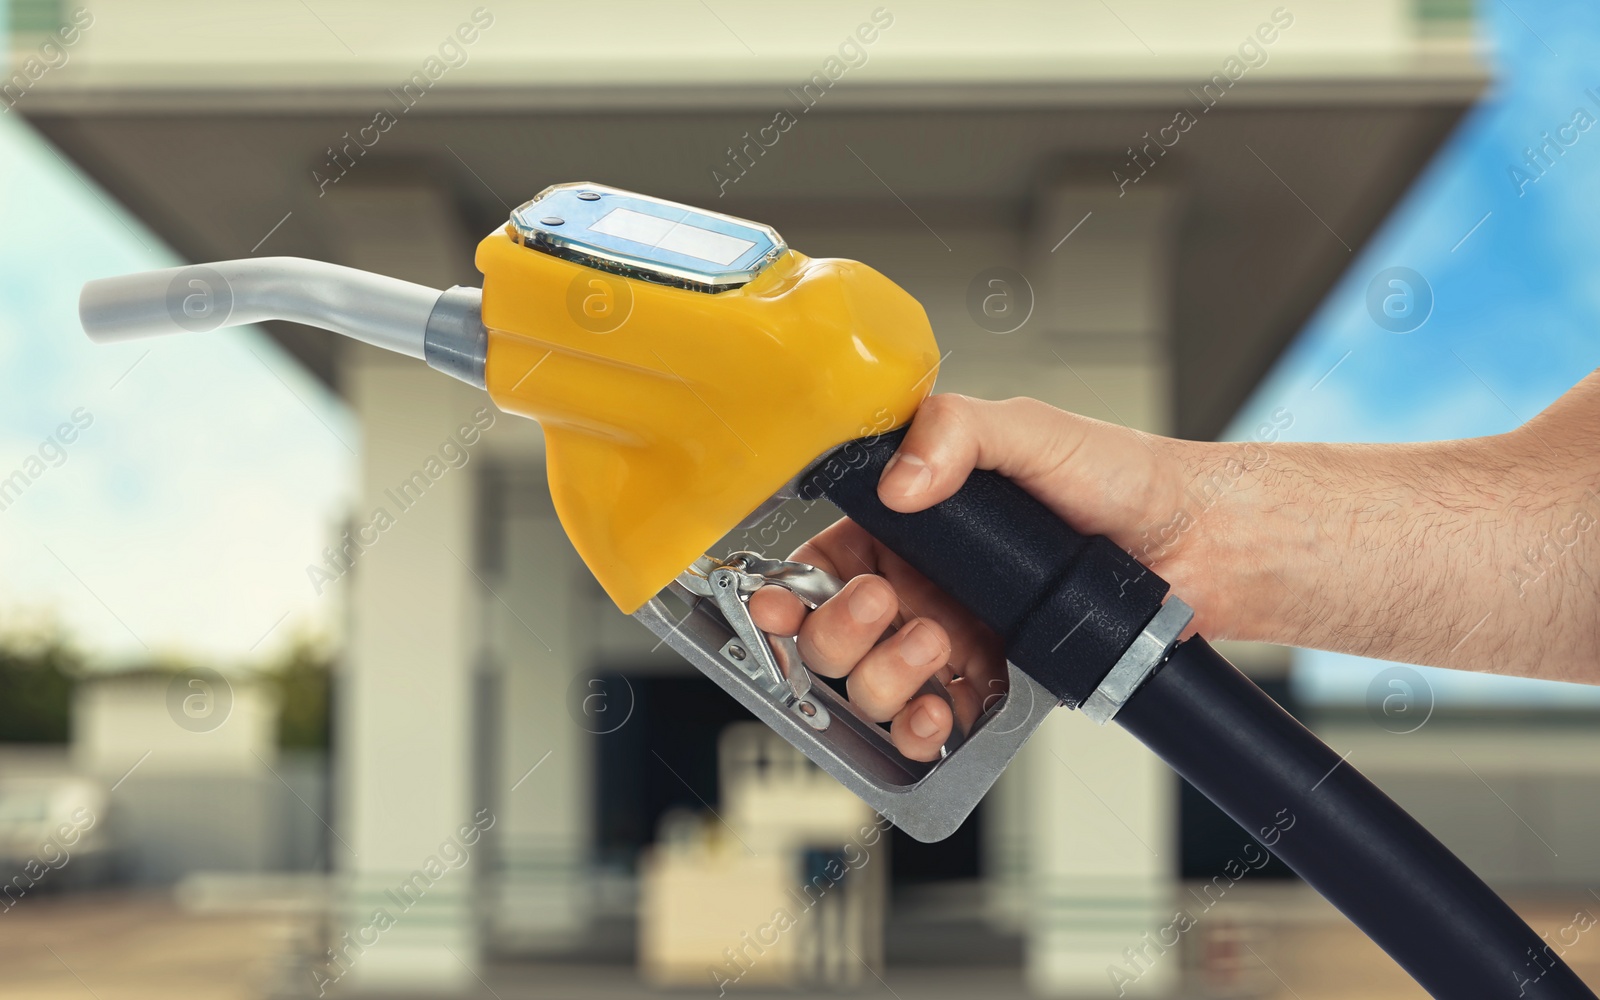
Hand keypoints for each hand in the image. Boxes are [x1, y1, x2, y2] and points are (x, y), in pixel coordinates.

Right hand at [748, 394, 1207, 760]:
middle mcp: (920, 586)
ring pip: (871, 688)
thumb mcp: (1028, 431)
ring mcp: (952, 640)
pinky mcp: (992, 686)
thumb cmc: (1117, 477)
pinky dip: (920, 730)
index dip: (787, 591)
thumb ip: (954, 432)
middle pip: (830, 637)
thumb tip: (900, 482)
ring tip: (938, 645)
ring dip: (886, 678)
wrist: (1195, 542)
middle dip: (842, 634)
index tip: (777, 606)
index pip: (819, 563)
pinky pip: (930, 726)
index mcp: (909, 526)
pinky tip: (937, 713)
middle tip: (890, 607)